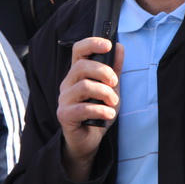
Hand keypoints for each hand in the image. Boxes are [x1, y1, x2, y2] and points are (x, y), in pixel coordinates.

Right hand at [56, 37, 123, 182]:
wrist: (90, 139)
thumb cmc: (98, 111)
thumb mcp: (111, 88)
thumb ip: (114, 69)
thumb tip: (120, 47)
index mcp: (77, 73)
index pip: (78, 50)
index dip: (91, 43)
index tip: (108, 45)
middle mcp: (68, 83)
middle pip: (81, 66)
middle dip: (103, 72)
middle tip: (114, 83)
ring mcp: (64, 99)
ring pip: (84, 86)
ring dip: (104, 93)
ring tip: (113, 103)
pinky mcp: (64, 115)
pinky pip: (83, 108)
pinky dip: (100, 110)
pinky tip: (109, 114)